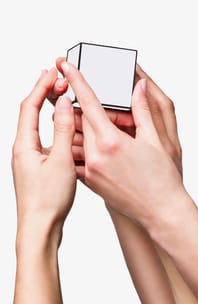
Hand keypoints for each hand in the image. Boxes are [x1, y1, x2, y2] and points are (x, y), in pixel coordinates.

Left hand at [12, 68, 76, 249]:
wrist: (40, 228)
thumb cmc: (48, 201)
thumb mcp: (61, 160)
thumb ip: (63, 130)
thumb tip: (64, 104)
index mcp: (24, 145)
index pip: (29, 105)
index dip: (41, 85)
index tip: (53, 72)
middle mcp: (23, 151)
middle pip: (30, 113)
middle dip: (43, 93)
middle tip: (58, 80)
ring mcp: (30, 160)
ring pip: (38, 128)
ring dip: (49, 111)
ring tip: (63, 100)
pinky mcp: (38, 170)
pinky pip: (45, 142)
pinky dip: (54, 130)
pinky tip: (66, 132)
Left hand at [61, 61, 184, 230]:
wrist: (159, 212)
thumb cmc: (162, 179)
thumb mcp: (155, 141)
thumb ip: (143, 110)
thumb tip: (139, 87)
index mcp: (111, 142)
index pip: (89, 102)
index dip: (77, 80)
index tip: (67, 64)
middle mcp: (95, 156)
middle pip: (79, 119)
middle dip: (86, 107)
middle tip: (101, 108)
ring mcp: (89, 171)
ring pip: (76, 138)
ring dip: (82, 127)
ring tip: (99, 130)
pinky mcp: (88, 182)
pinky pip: (78, 157)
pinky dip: (82, 146)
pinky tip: (97, 147)